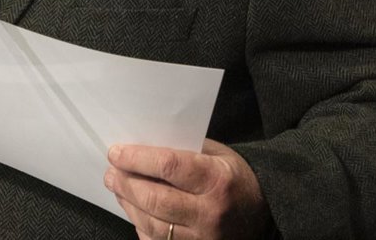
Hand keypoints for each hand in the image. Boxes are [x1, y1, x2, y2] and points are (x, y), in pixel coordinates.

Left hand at [104, 140, 270, 239]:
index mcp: (216, 179)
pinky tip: (134, 211)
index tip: (116, 152)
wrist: (264, 213)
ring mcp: (203, 237)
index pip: (168, 166)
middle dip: (126, 183)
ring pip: (153, 224)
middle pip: (155, 198)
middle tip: (112, 172)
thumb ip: (184, 150)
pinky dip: (141, 226)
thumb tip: (143, 145)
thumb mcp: (217, 154)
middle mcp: (209, 212)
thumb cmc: (234, 178)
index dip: (137, 158)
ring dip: (128, 204)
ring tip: (117, 188)